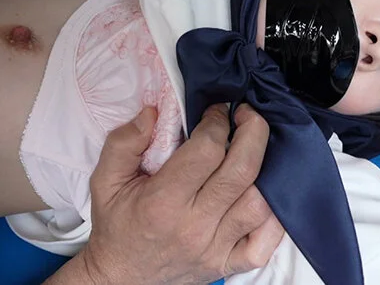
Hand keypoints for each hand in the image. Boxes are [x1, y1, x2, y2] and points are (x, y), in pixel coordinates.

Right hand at [53, 104, 283, 284]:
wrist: (121, 277)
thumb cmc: (116, 224)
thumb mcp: (105, 180)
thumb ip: (124, 142)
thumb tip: (154, 112)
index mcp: (162, 201)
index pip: (206, 151)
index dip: (217, 122)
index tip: (216, 111)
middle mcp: (194, 226)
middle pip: (242, 171)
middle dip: (253, 132)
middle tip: (247, 115)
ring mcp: (215, 248)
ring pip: (260, 204)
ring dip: (267, 169)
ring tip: (256, 150)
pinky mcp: (228, 265)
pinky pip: (266, 242)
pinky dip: (275, 217)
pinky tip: (266, 194)